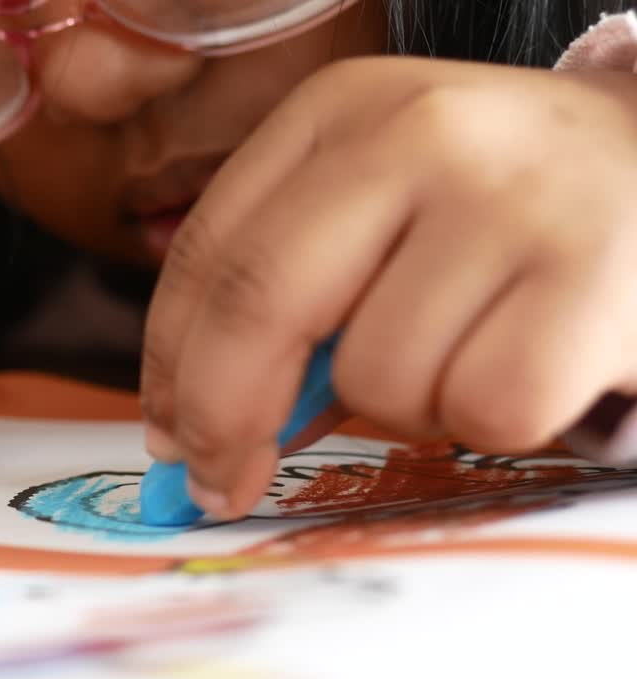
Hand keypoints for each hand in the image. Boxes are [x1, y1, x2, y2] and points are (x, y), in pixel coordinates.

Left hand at [141, 56, 636, 518]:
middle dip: (223, 419)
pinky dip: (494, 418)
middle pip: (259, 304)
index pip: (210, 252)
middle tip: (220, 484)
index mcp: (343, 111)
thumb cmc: (501, 214)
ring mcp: (506, 196)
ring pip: (380, 378)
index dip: (169, 365)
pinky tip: (532, 363)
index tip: (169, 438)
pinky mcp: (591, 273)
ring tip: (468, 352)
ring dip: (408, 408)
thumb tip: (200, 431)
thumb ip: (293, 297)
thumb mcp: (385, 214)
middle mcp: (418, 132)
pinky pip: (483, 409)